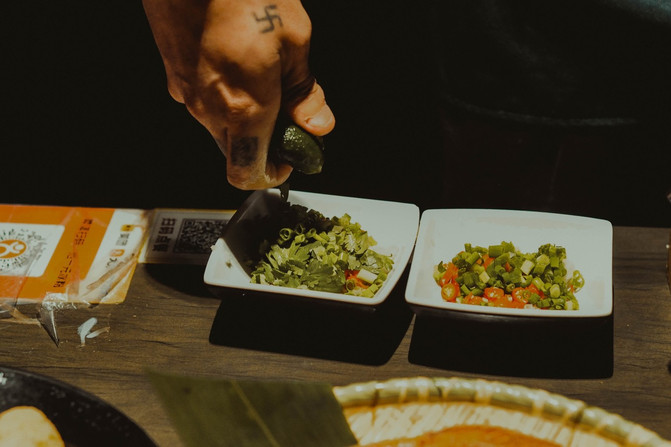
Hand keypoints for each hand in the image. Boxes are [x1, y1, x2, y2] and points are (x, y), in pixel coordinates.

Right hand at [142, 0, 334, 188]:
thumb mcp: (295, 40)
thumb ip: (305, 91)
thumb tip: (317, 123)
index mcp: (245, 108)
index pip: (249, 173)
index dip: (271, 174)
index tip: (288, 158)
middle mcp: (209, 109)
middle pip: (235, 152)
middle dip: (262, 142)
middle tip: (285, 114)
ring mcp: (186, 91)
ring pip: (218, 126)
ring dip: (243, 117)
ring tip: (262, 75)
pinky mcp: (173, 72)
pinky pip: (202, 100)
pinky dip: (222, 95)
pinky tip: (236, 60)